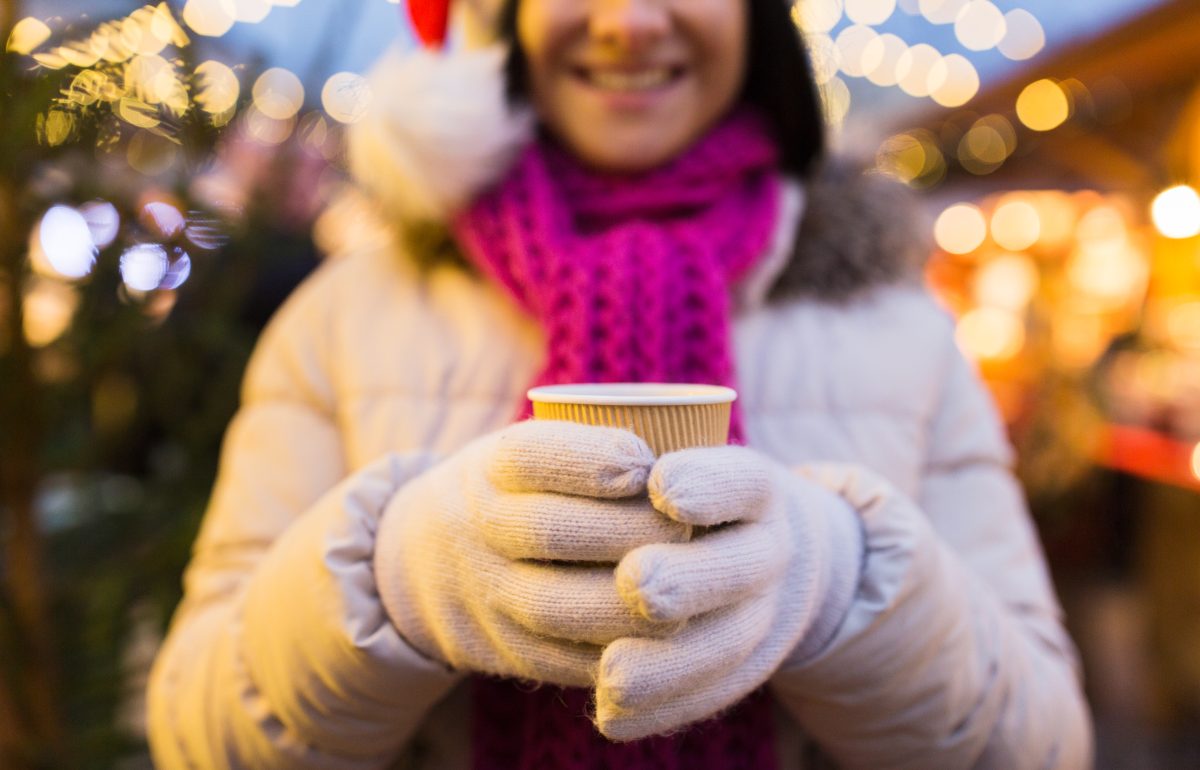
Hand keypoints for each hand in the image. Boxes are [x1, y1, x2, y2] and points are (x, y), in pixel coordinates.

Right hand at [373, 420, 689, 686]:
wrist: (428, 565)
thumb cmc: (520, 493)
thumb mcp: (531, 453)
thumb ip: (595, 447)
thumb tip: (697, 439)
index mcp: (491, 468)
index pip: (530, 455)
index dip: (589, 459)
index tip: (645, 464)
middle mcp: (482, 528)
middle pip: (549, 531)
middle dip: (627, 532)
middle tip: (687, 530)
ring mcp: (490, 595)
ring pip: (557, 606)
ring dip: (627, 603)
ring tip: (685, 593)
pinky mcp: (510, 652)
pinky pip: (564, 662)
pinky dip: (618, 656)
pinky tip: (665, 642)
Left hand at [595, 446, 863, 740]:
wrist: (755, 549)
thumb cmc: (682, 488)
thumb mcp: (668, 456)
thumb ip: (620, 458)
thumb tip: (598, 472)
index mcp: (754, 489)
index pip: (741, 481)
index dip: (707, 484)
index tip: (661, 486)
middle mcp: (768, 550)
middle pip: (735, 569)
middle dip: (685, 579)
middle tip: (635, 584)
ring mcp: (760, 611)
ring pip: (723, 645)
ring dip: (667, 664)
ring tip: (612, 675)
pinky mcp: (741, 667)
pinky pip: (707, 696)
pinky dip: (658, 710)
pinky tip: (611, 717)